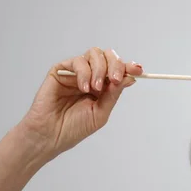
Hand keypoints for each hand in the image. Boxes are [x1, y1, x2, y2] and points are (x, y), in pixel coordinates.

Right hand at [19, 47, 142, 159]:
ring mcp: (76, 72)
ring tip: (94, 89)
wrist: (51, 135)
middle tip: (114, 79)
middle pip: (108, 57)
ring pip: (94, 55)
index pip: (118, 71)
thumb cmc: (74, 128)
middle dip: (115, 65)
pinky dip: (84, 73)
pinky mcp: (61, 70)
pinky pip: (77, 62)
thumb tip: (130, 78)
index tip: (138, 70)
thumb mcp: (101, 112)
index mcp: (103, 87)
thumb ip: (114, 94)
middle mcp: (91, 76)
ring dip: (99, 70)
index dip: (129, 67)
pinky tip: (83, 88)